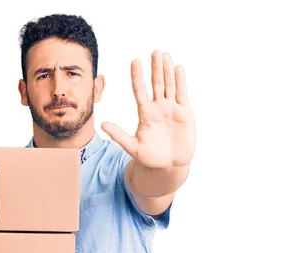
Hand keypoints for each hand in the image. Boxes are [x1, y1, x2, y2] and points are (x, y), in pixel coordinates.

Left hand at [102, 51, 195, 169]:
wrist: (169, 166)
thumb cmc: (150, 158)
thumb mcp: (132, 147)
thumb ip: (118, 135)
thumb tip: (102, 125)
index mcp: (145, 114)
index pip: (139, 91)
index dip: (137, 77)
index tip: (135, 62)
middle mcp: (158, 108)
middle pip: (156, 84)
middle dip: (155, 68)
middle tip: (154, 52)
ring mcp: (171, 109)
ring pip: (169, 85)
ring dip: (167, 70)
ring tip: (164, 55)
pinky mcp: (184, 113)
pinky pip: (182, 94)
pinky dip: (180, 81)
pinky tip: (178, 68)